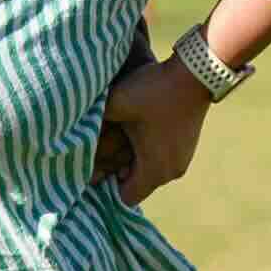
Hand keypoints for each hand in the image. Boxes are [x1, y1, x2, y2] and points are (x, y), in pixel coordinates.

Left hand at [94, 48, 211, 203]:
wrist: (195, 73)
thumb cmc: (154, 92)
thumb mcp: (116, 104)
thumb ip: (94, 122)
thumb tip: (75, 131)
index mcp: (154, 169)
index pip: (125, 198)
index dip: (107, 187)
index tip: (93, 170)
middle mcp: (171, 171)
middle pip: (137, 185)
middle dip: (118, 174)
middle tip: (100, 155)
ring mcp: (182, 159)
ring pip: (150, 172)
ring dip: (133, 163)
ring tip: (118, 142)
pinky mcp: (187, 146)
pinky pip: (162, 160)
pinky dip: (148, 154)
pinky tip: (137, 135)